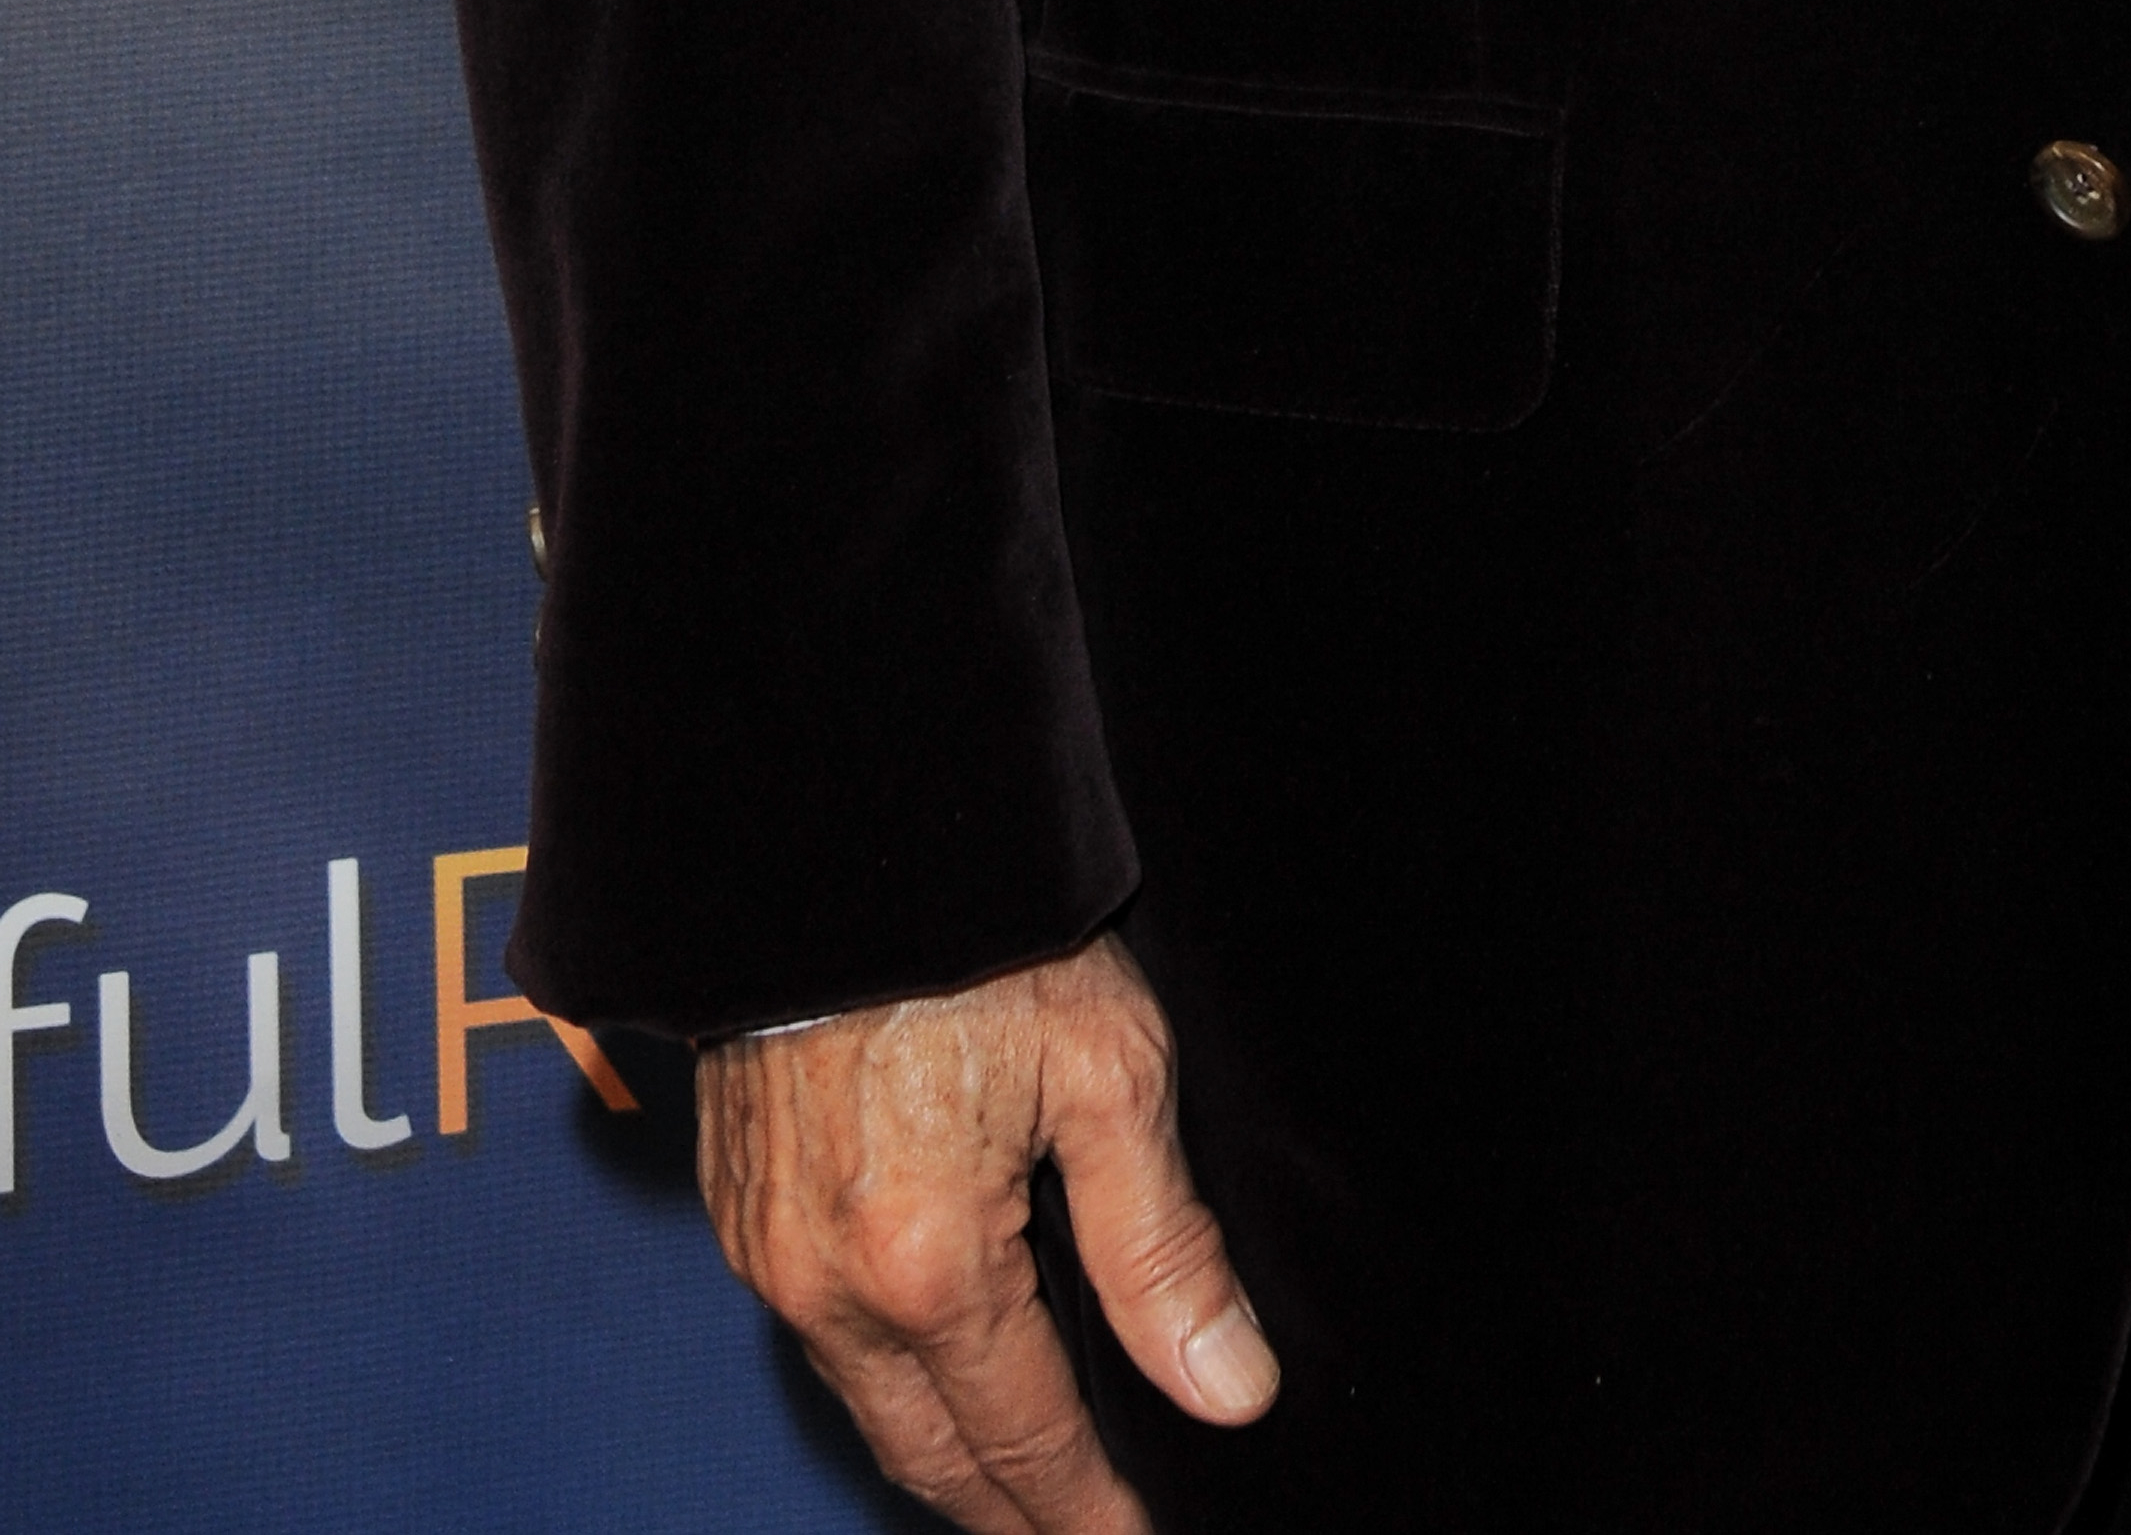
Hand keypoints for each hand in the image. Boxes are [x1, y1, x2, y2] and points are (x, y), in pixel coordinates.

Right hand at [699, 930, 1279, 1527]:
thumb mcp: (1108, 1073)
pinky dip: (881, 1376)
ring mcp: (766, 1255)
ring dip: (943, 1450)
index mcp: (928, 1267)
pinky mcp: (735, 1210)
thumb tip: (1226, 1390)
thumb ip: (1163, 1250)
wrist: (834, 835)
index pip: (1023, 1438)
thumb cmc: (979, 934)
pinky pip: (814, 1335)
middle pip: (928, 1454)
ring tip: (1022, 1475)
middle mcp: (827, 1286)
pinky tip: (933, 1366)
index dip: (1084, 1510)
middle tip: (1077, 1534)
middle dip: (1008, 1513)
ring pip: (865, 1402)